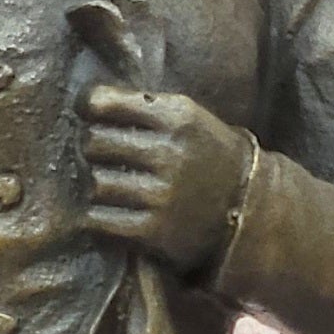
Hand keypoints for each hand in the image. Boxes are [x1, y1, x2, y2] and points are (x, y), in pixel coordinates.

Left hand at [84, 86, 253, 277]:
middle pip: (94, 143)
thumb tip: (86, 103)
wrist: (248, 206)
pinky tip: (109, 213)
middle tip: (101, 155)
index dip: (88, 107)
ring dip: (97, 186)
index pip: (103, 102)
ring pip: (96, 183)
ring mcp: (161, 194)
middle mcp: (169, 152)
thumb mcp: (188, 117)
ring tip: (111, 186)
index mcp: (175, 116)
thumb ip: (144, 106)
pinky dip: (98, 218)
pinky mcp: (154, 231)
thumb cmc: (206, 155)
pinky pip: (100, 220)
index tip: (88, 115)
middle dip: (92, 148)